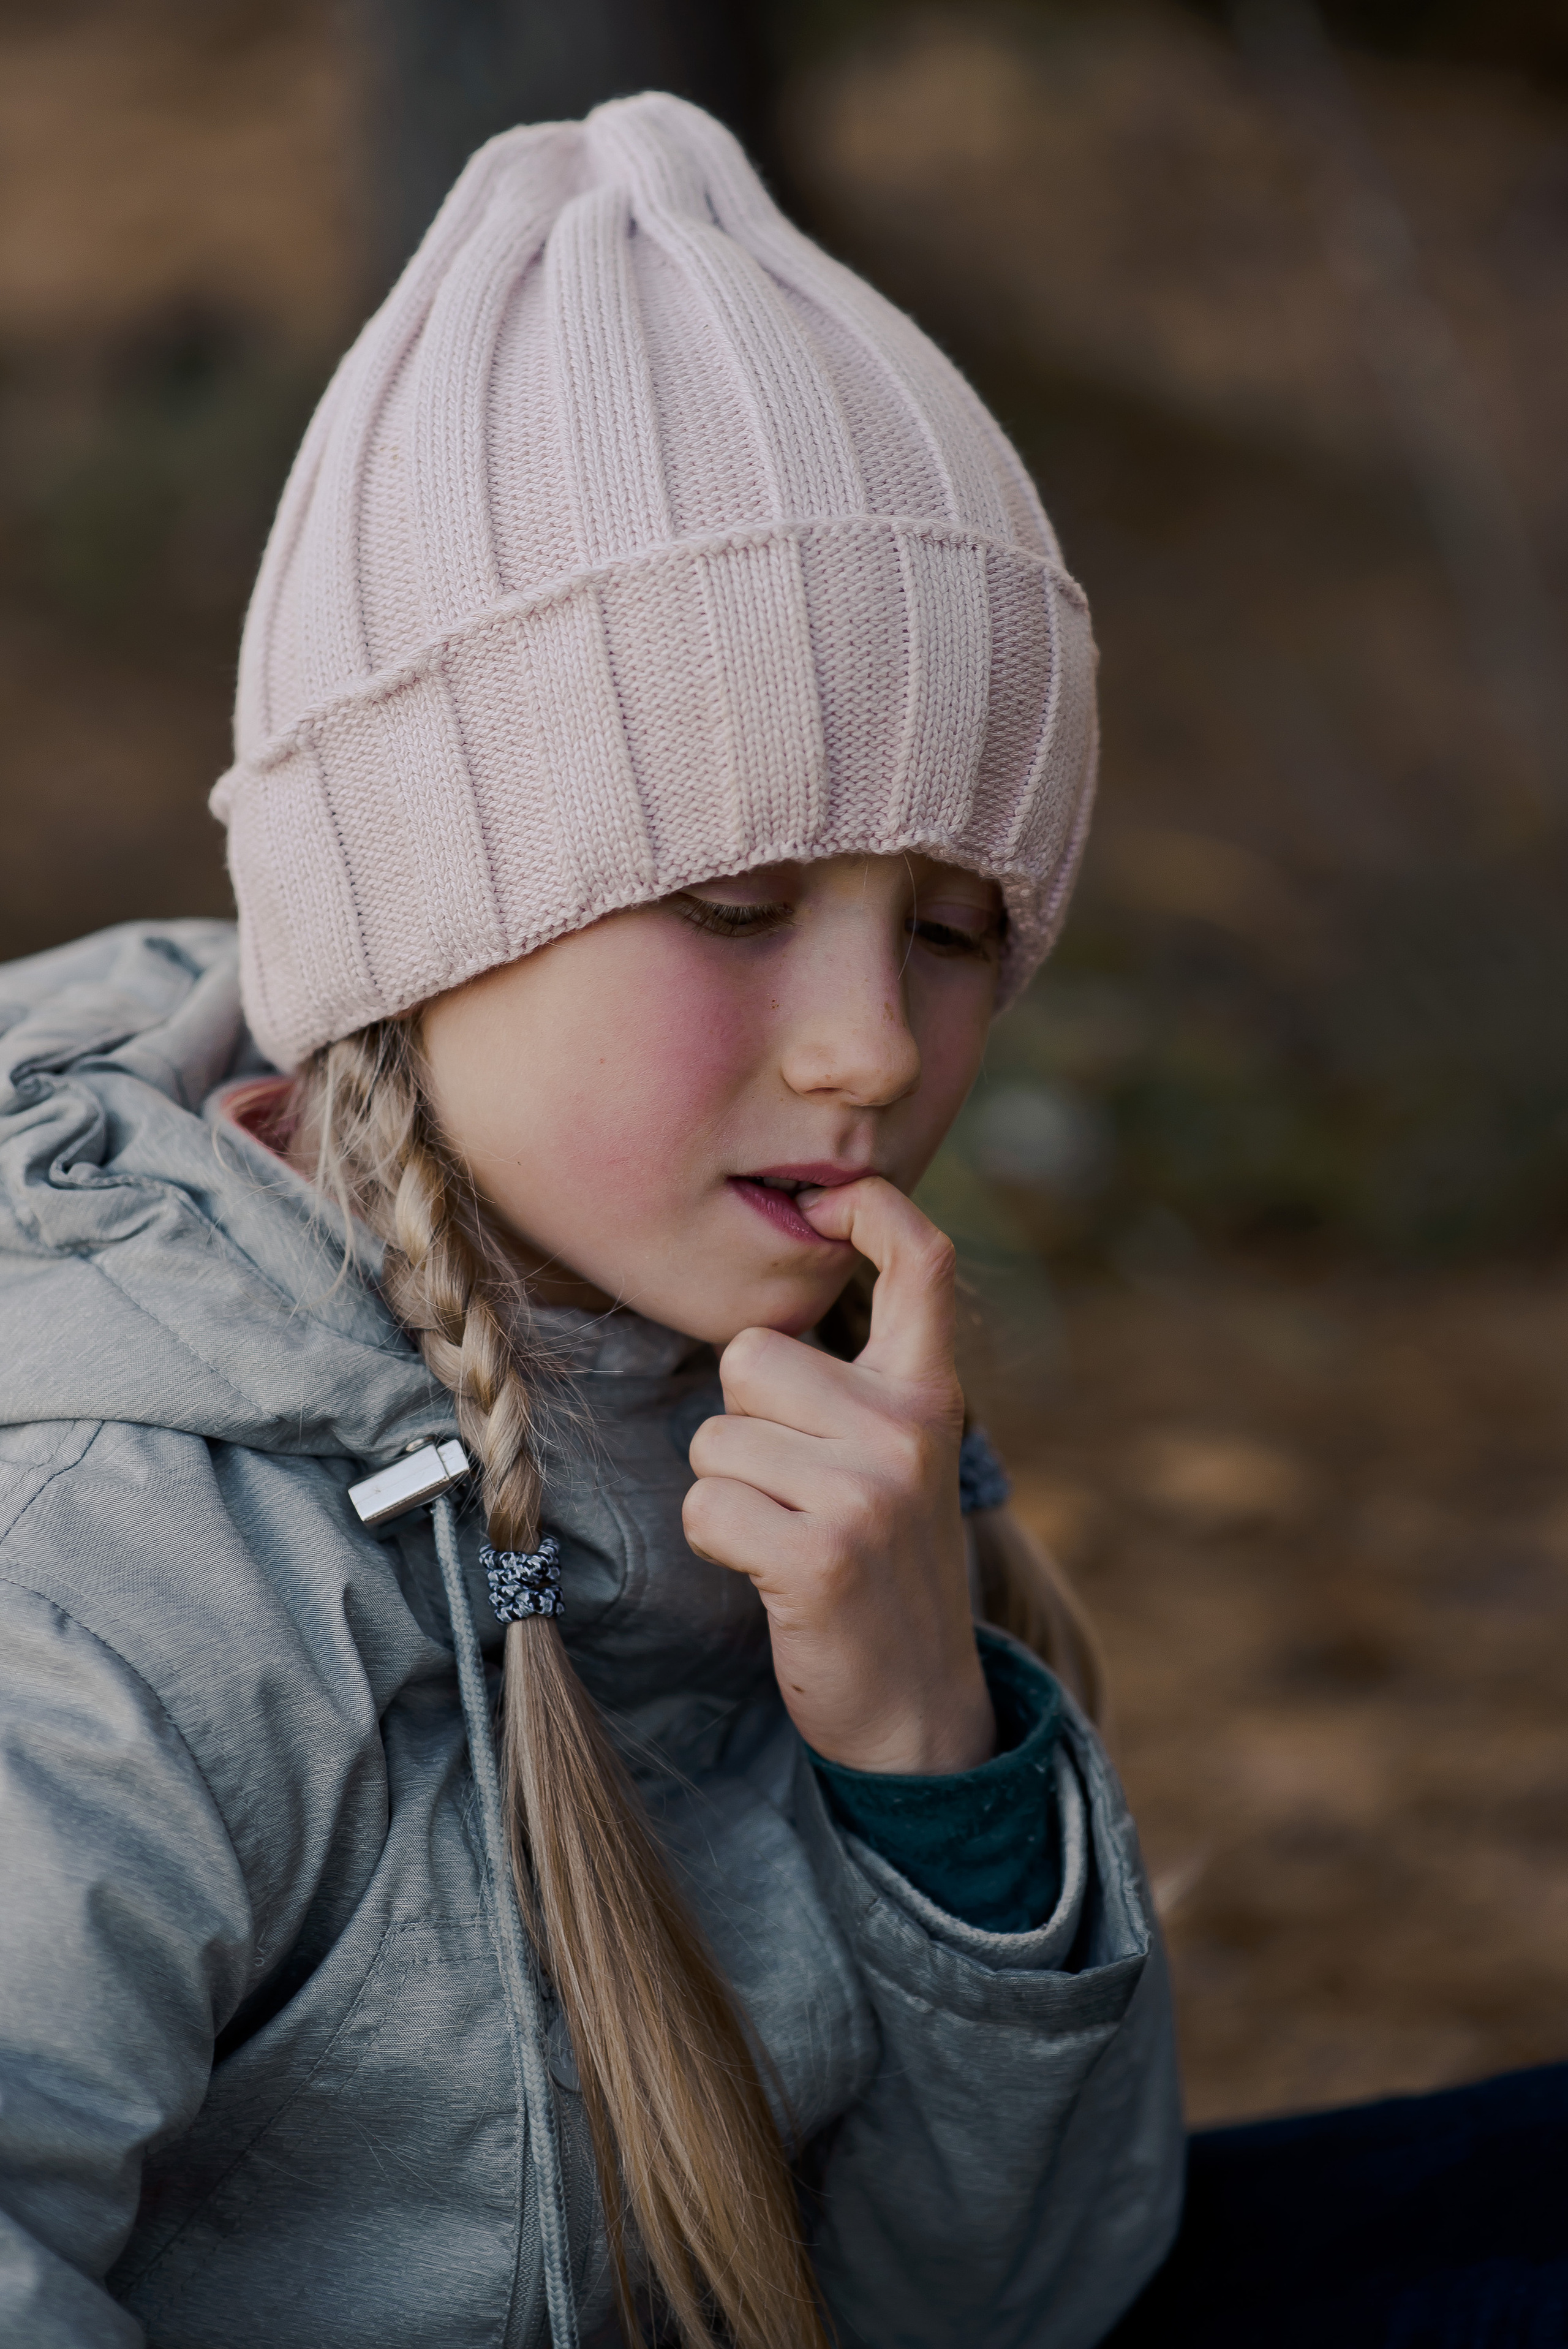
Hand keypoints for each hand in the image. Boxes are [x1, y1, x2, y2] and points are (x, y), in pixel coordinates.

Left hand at [684, 1178, 994, 1773]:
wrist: (918, 1709)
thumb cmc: (883, 1569)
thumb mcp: (898, 1461)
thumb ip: (857, 1387)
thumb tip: (776, 1308)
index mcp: (929, 1394)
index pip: (922, 1262)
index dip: (870, 1207)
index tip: (826, 1206)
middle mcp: (906, 1429)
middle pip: (751, 1354)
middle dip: (744, 1418)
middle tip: (796, 1488)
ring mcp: (867, 1492)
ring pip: (716, 1436)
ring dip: (729, 1490)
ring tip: (788, 1535)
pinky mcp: (818, 1555)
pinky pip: (707, 1505)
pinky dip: (718, 1542)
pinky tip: (770, 1573)